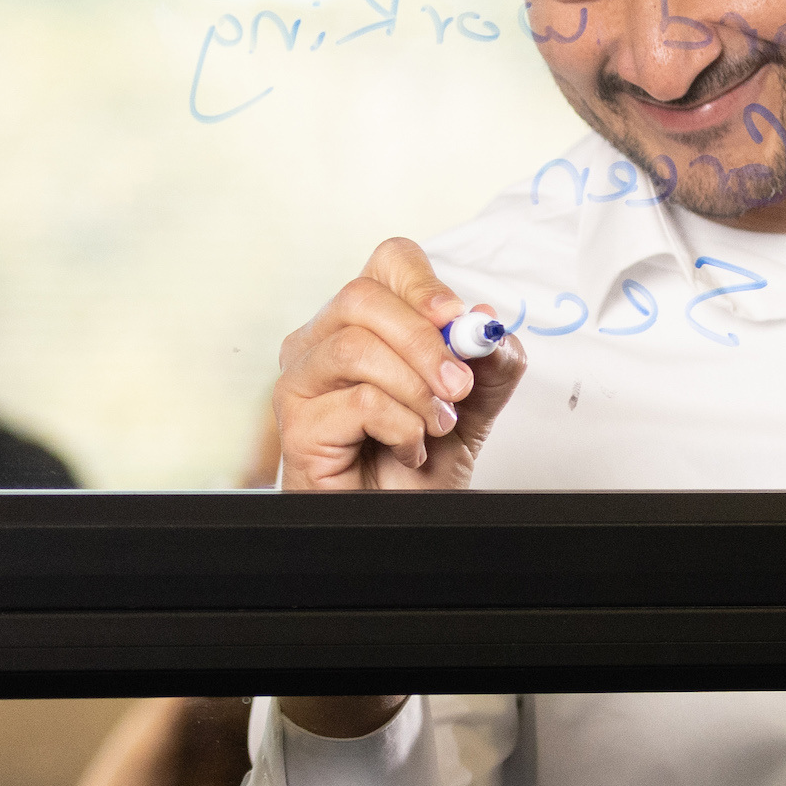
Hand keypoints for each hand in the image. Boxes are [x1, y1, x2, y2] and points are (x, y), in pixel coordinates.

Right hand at [271, 239, 527, 490]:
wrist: (400, 523)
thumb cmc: (418, 463)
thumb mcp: (474, 405)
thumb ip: (489, 362)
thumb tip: (486, 324)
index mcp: (363, 321)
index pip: (387, 262)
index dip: (424, 283)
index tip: (458, 319)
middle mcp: (321, 341)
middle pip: (362, 297)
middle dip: (425, 342)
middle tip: (459, 385)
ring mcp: (301, 381)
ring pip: (356, 348)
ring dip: (415, 390)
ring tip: (436, 425)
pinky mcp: (296, 425)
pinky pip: (359, 401)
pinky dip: (402, 427)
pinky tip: (408, 449)